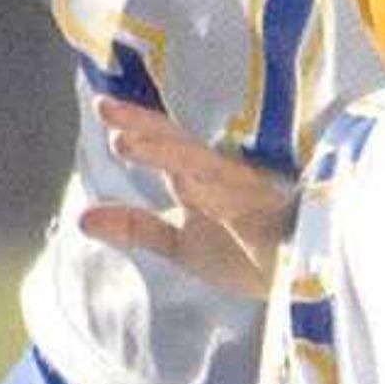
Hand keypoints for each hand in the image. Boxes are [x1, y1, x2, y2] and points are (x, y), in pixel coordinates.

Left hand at [76, 99, 292, 296]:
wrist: (303, 279)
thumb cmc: (244, 253)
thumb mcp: (181, 243)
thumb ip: (137, 228)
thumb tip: (81, 218)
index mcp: (202, 176)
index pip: (167, 142)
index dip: (138, 124)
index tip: (102, 104)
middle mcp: (226, 176)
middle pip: (183, 145)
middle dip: (147, 128)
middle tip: (108, 108)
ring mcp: (253, 194)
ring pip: (207, 166)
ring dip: (167, 153)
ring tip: (125, 143)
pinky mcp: (276, 217)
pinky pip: (245, 200)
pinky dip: (218, 190)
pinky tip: (187, 182)